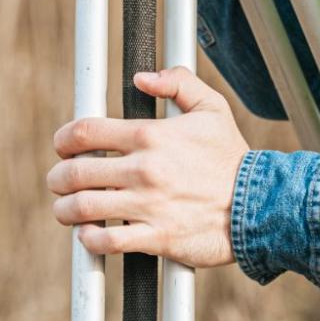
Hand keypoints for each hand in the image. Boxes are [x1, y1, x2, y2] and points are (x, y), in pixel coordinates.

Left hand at [47, 67, 248, 268]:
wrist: (261, 205)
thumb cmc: (232, 157)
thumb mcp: (212, 108)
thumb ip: (177, 83)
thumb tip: (142, 78)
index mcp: (150, 135)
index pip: (85, 131)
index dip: (63, 138)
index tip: (62, 146)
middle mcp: (144, 170)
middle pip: (75, 172)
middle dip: (57, 177)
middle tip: (58, 181)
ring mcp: (148, 206)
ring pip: (83, 208)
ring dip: (64, 210)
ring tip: (64, 210)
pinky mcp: (157, 238)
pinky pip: (108, 242)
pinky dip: (89, 240)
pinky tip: (89, 235)